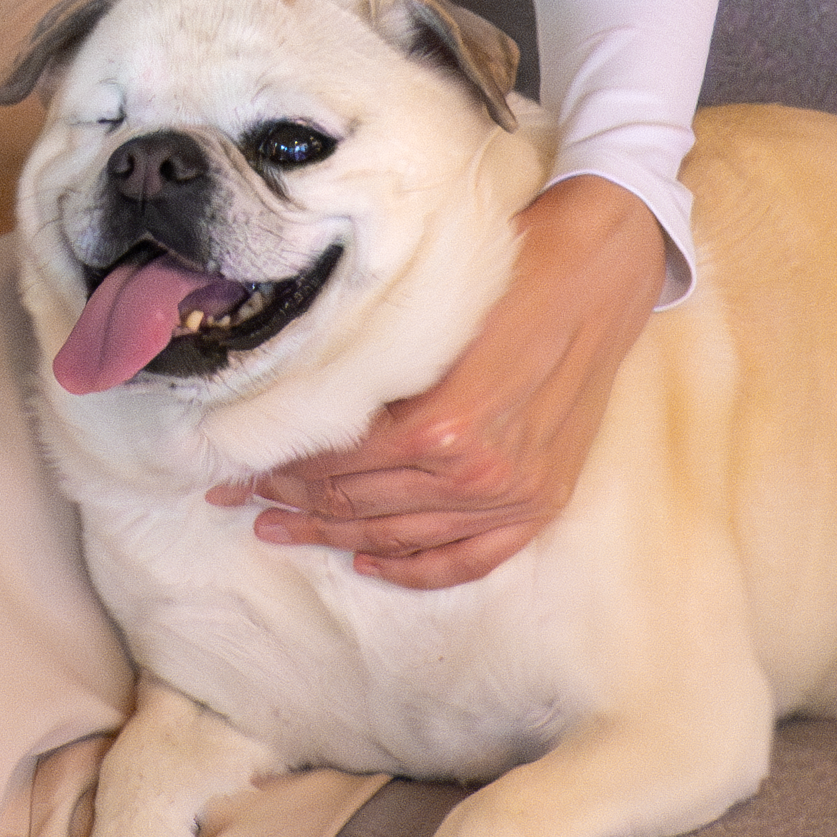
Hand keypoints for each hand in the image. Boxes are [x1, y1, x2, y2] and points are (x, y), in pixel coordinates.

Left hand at [206, 175, 667, 589]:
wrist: (602, 268)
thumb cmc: (512, 271)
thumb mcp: (427, 313)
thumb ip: (372, 368)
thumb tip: (297, 398)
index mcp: (442, 424)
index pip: (335, 462)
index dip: (278, 465)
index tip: (235, 460)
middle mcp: (477, 473)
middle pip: (359, 502)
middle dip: (289, 502)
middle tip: (236, 495)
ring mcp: (514, 495)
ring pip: (402, 536)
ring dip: (333, 535)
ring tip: (280, 530)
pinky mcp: (542, 503)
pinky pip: (468, 560)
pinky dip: (414, 567)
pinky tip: (368, 561)